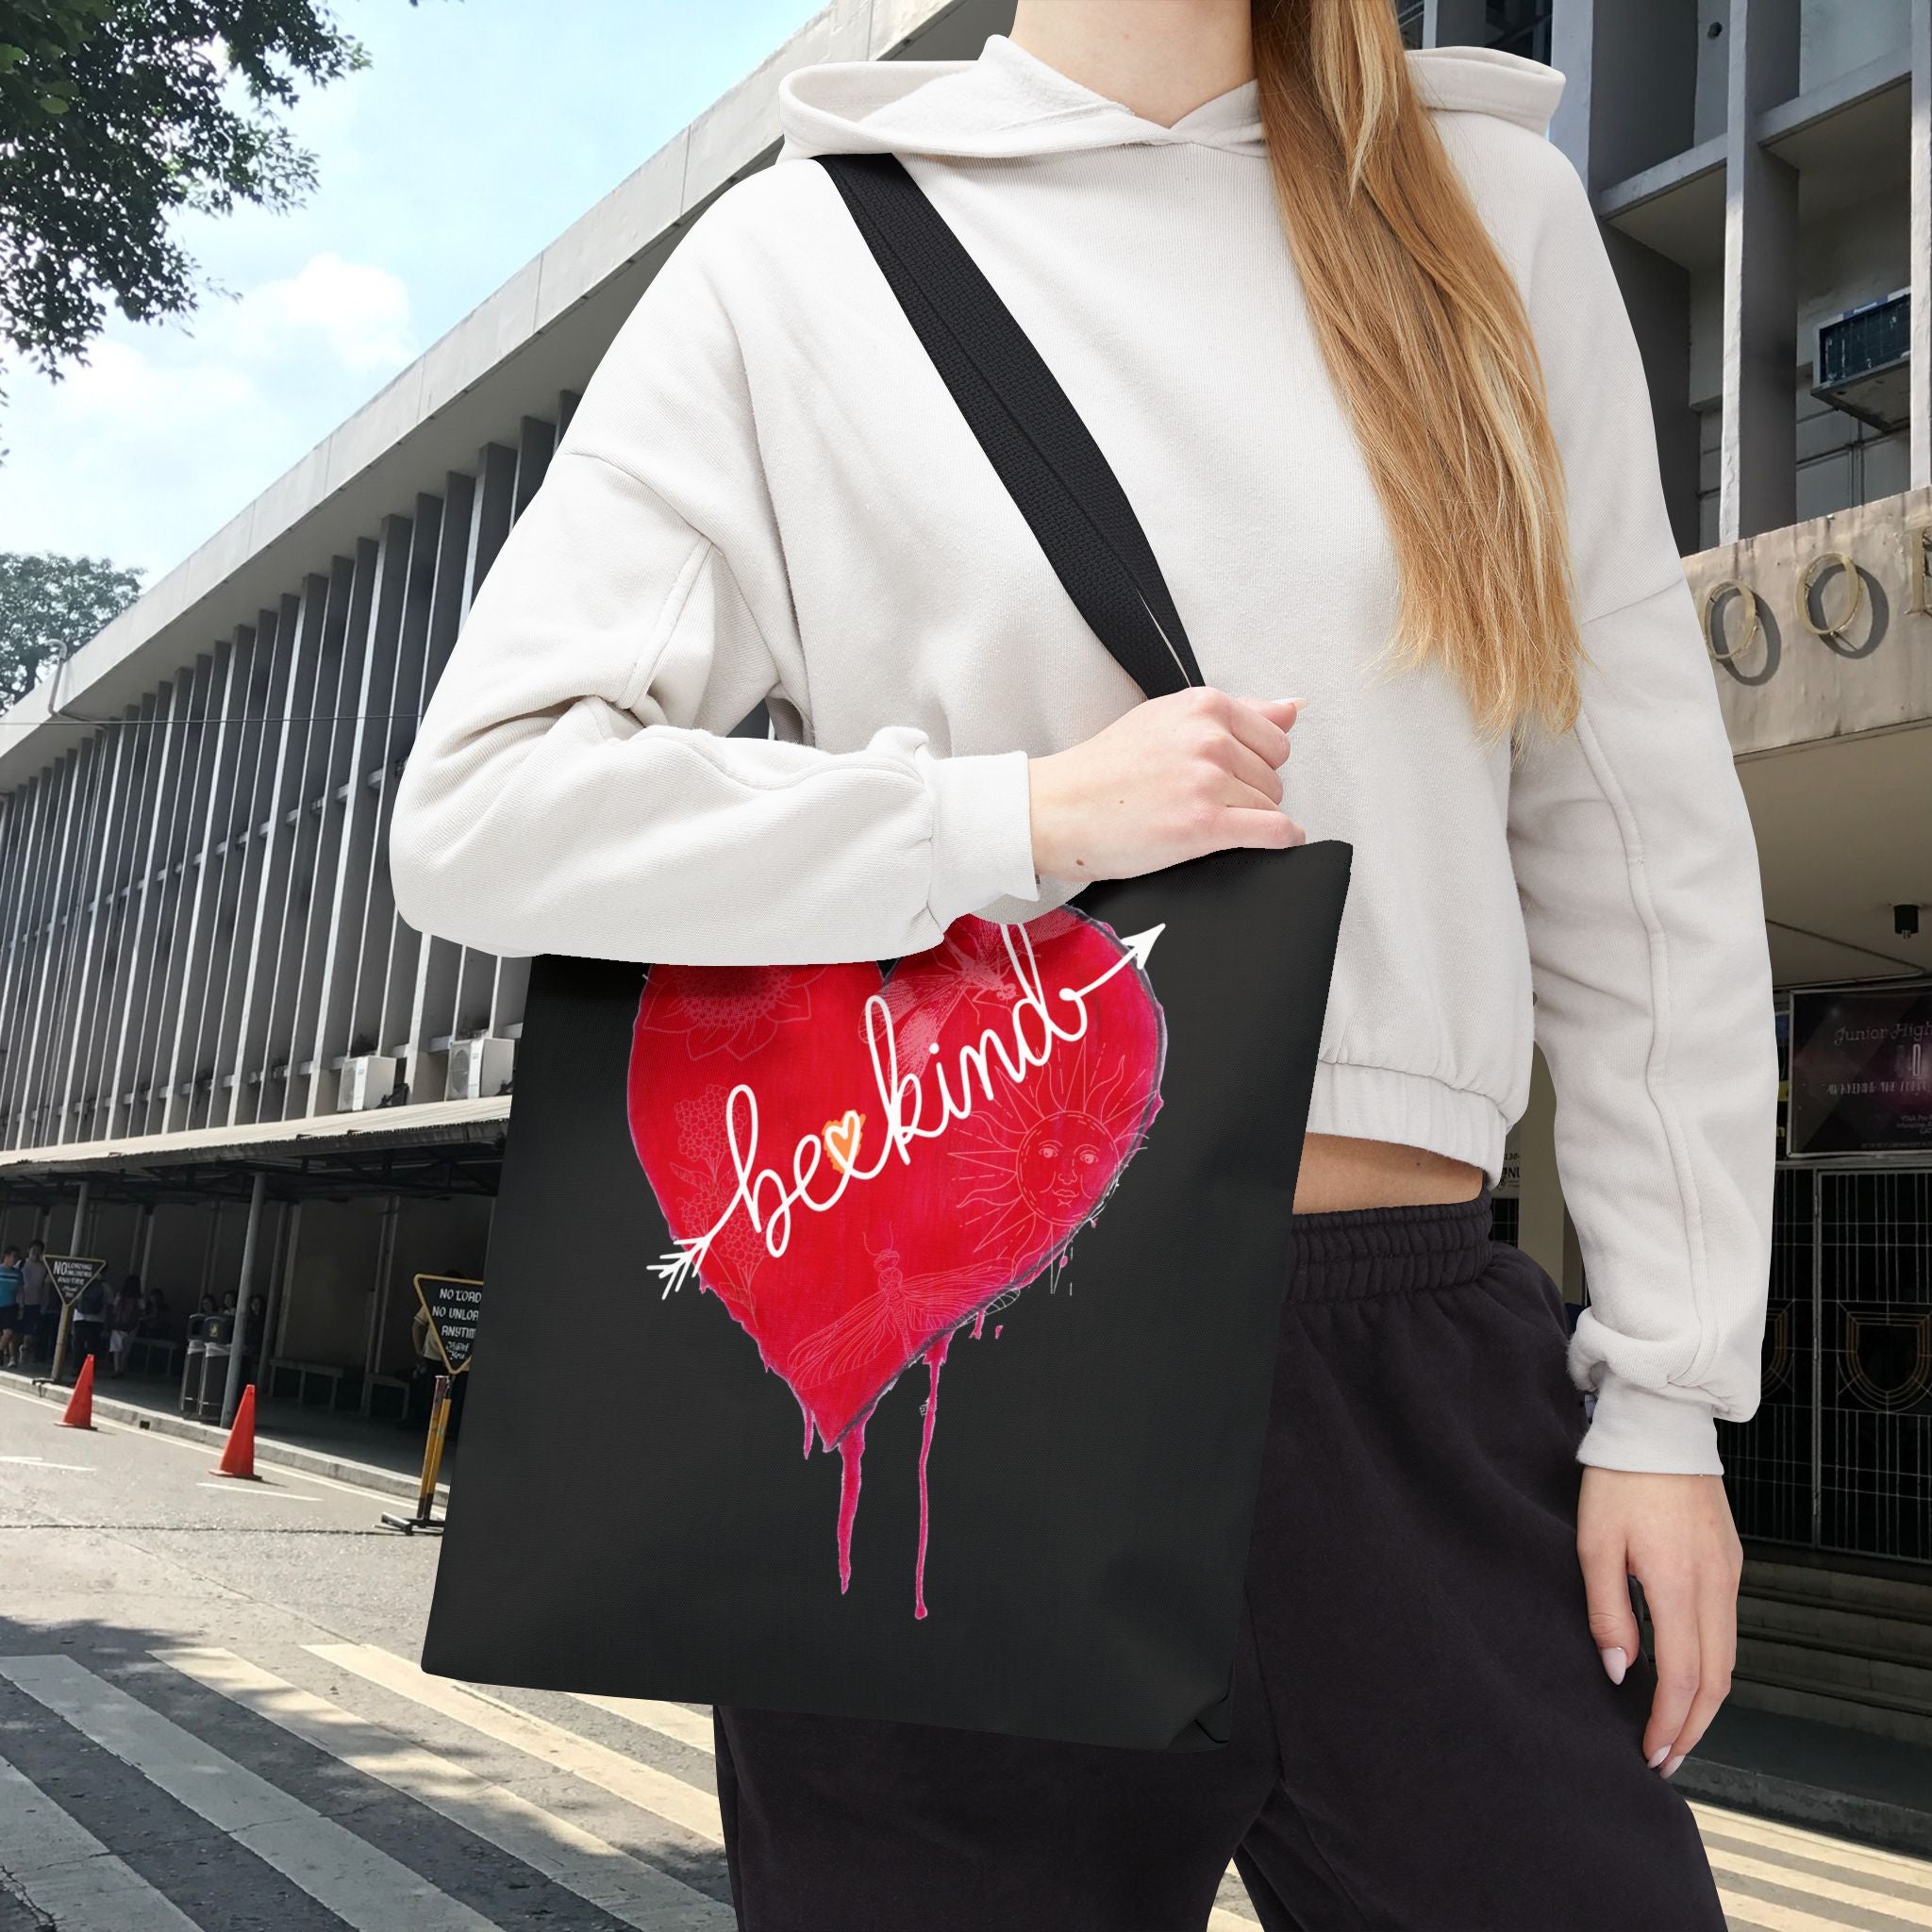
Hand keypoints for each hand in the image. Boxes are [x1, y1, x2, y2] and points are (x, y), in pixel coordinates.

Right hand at [1027, 690, 1304, 883]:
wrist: (1056, 810)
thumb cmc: (1101, 771)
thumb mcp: (1166, 721)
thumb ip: (1236, 714)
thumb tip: (1292, 709)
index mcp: (1202, 706)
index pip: (1273, 737)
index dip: (1255, 763)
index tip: (1231, 777)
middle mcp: (1209, 737)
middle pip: (1273, 774)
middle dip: (1252, 792)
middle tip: (1210, 803)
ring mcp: (1207, 780)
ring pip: (1270, 805)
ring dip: (1250, 819)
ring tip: (1207, 821)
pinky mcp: (1203, 824)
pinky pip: (1272, 831)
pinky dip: (1281, 839)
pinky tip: (1275, 842)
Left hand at [1577, 1467, 1741, 1776]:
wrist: (1660, 1427)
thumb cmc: (1618, 1480)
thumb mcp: (1594, 1543)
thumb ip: (1607, 1611)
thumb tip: (1620, 1671)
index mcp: (1678, 1584)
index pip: (1683, 1677)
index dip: (1668, 1723)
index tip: (1650, 1753)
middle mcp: (1715, 1586)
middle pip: (1716, 1681)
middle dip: (1692, 1728)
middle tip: (1664, 1758)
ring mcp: (1729, 1575)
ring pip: (1729, 1659)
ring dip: (1705, 1703)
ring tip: (1675, 1729)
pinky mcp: (1731, 1563)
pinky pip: (1728, 1630)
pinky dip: (1712, 1666)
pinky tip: (1688, 1675)